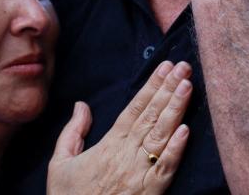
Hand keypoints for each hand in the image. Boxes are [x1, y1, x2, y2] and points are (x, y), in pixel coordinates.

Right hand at [48, 61, 192, 194]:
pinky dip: (177, 150)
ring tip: (188, 86)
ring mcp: (139, 174)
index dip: (151, 86)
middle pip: (151, 116)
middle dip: (169, 89)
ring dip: (176, 109)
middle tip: (184, 66)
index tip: (165, 67)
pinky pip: (165, 169)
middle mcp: (126, 155)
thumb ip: (72, 132)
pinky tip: (186, 130)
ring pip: (161, 136)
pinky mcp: (150, 193)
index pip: (134, 108)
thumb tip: (81, 105)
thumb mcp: (60, 164)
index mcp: (108, 145)